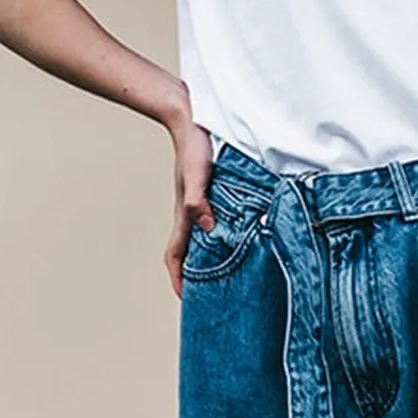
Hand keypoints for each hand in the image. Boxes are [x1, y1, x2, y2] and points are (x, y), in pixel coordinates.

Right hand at [164, 121, 220, 299]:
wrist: (192, 117)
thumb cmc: (194, 145)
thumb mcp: (197, 174)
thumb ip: (198, 200)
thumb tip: (207, 227)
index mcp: (184, 214)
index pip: (176, 256)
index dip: (179, 279)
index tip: (186, 299)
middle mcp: (191, 213)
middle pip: (189, 253)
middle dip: (196, 276)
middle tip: (213, 295)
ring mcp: (200, 204)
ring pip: (202, 239)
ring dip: (210, 258)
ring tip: (229, 274)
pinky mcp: (211, 194)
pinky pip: (213, 222)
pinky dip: (222, 235)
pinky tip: (240, 236)